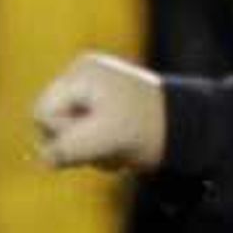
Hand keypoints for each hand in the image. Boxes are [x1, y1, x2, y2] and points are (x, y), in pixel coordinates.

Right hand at [35, 54, 168, 174]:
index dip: (61, 134)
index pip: (42, 112)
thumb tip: (43, 159)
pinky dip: (102, 148)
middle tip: (109, 150)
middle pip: (55, 122)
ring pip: (71, 132)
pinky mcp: (107, 107)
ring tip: (120, 150)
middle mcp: (85, 75)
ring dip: (93, 150)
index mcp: (81, 73)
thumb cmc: (149, 129)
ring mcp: (96, 90)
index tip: (92, 142)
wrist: (190, 129)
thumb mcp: (106, 140)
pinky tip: (123, 149)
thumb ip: (70, 149)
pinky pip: (87, 134)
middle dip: (78, 144)